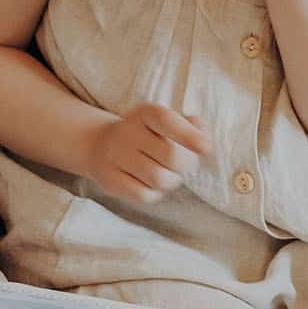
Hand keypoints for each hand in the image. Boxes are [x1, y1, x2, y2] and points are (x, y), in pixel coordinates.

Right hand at [86, 104, 209, 202]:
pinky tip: (151, 184)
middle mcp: (127, 132)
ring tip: (168, 173)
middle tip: (186, 164)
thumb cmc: (147, 135)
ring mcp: (114, 157)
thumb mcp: (166, 122)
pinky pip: (144, 195)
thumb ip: (191, 126)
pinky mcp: (109, 180)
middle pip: (171, 156)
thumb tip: (204, 139)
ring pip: (160, 179)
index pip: (167, 121)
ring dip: (173, 180)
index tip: (206, 148)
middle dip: (188, 164)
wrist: (101, 146)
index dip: (189, 135)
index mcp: (144, 113)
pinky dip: (155, 193)